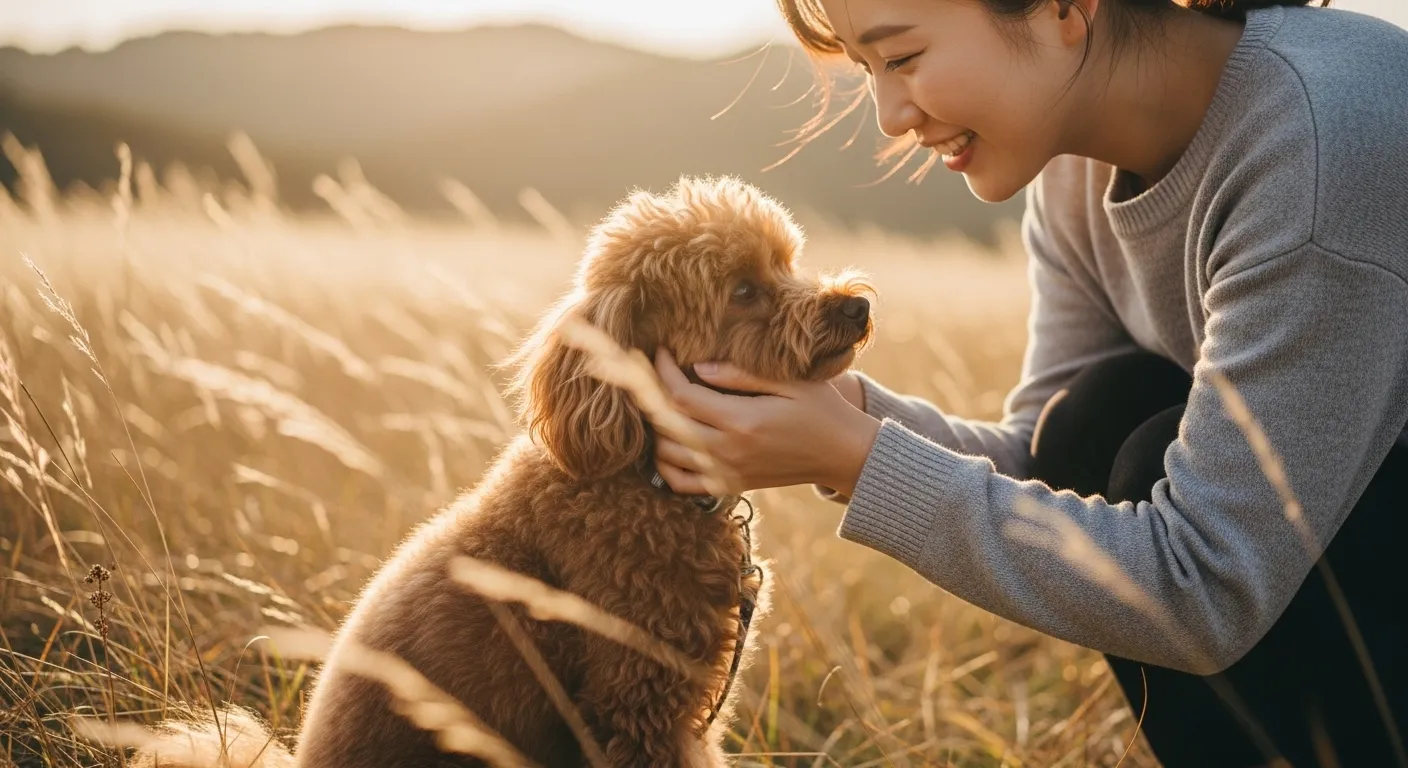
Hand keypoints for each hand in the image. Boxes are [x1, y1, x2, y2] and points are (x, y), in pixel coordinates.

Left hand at [651, 348, 880, 496]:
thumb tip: (698, 368)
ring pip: (667, 455)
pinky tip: (670, 442)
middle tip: (653, 374)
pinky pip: (681, 484)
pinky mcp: (730, 486)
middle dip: (652, 396)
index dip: (663, 372)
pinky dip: (665, 466)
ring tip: (662, 403)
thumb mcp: (789, 382)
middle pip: (666, 425)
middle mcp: (729, 452)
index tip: (660, 351)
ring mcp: (727, 473)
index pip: (682, 397)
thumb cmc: (821, 410)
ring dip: (656, 429)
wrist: (843, 455)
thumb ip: (741, 375)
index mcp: (742, 422)